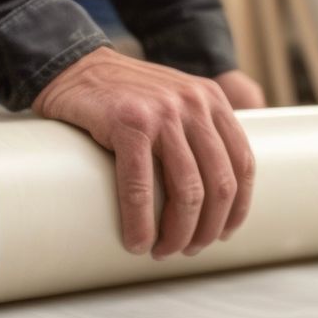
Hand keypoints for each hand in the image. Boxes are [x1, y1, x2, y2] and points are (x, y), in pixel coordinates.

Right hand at [33, 48, 256, 257]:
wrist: (75, 66)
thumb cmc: (122, 95)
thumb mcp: (173, 99)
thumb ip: (195, 129)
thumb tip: (212, 187)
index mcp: (211, 102)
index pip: (242, 164)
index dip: (237, 207)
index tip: (222, 233)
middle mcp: (195, 105)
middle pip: (219, 184)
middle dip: (207, 228)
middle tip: (188, 249)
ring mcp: (163, 113)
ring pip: (188, 191)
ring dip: (177, 233)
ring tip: (161, 251)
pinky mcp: (128, 124)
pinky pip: (141, 186)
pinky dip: (140, 223)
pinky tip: (136, 242)